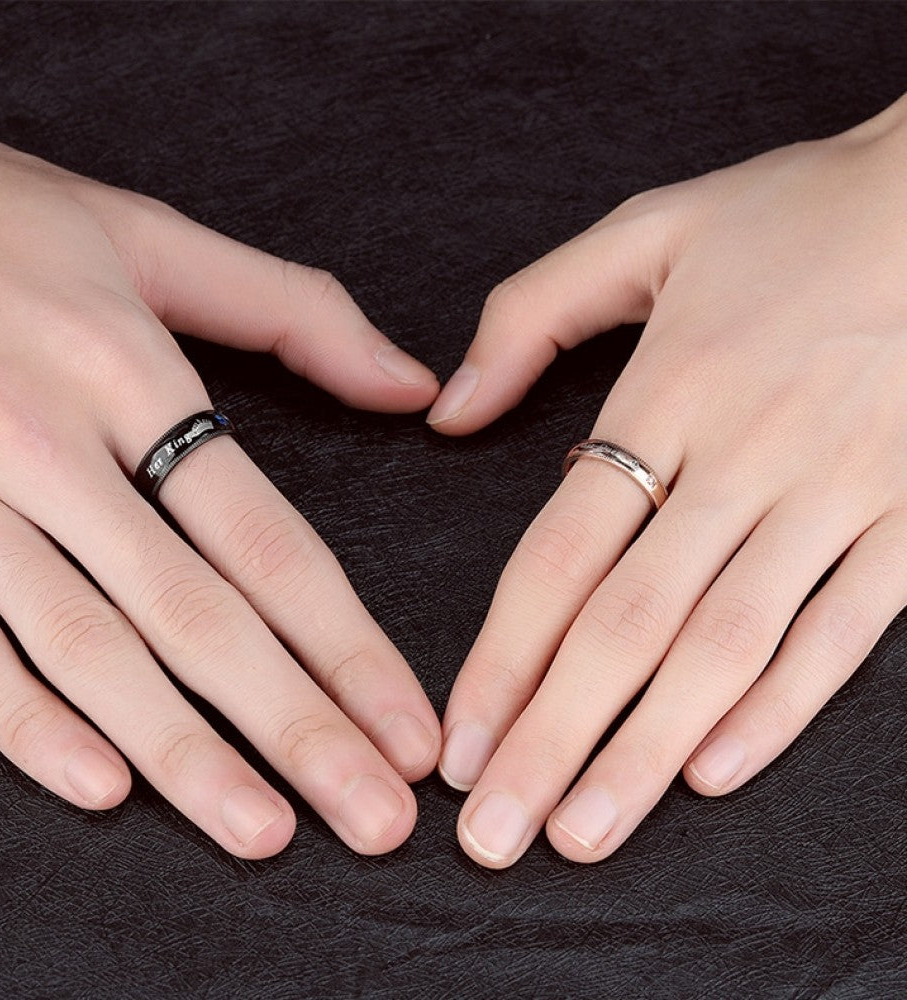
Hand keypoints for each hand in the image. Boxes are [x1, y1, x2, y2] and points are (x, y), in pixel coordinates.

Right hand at [0, 117, 441, 858]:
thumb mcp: (144, 234)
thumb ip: (292, 311)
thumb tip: (411, 384)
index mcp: (124, 367)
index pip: (265, 539)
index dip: (348, 646)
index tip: (408, 728)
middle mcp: (44, 442)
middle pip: (195, 615)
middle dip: (295, 728)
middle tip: (375, 821)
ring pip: (85, 649)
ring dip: (181, 754)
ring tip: (265, 831)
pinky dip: (25, 719)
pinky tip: (101, 786)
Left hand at [427, 95, 906, 865]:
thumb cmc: (794, 213)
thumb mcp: (646, 231)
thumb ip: (530, 315)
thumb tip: (447, 413)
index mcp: (670, 390)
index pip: (559, 554)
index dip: (500, 657)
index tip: (456, 741)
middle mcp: (746, 455)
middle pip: (627, 623)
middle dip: (552, 738)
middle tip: (494, 835)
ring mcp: (840, 490)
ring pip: (726, 646)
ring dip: (648, 750)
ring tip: (582, 833)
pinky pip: (844, 625)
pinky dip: (780, 704)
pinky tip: (712, 774)